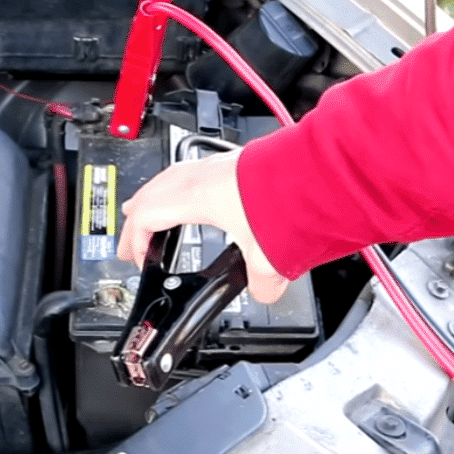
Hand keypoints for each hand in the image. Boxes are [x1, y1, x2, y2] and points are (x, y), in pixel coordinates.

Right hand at [117, 148, 289, 303]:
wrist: (321, 171)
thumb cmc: (290, 200)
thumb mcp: (268, 259)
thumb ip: (261, 283)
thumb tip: (264, 292)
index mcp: (194, 197)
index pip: (144, 217)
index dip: (134, 242)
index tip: (137, 259)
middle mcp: (201, 176)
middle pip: (150, 193)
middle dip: (136, 217)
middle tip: (132, 238)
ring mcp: (218, 165)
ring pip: (171, 177)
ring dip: (156, 197)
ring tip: (154, 211)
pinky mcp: (237, 160)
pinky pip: (195, 171)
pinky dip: (183, 186)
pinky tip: (198, 195)